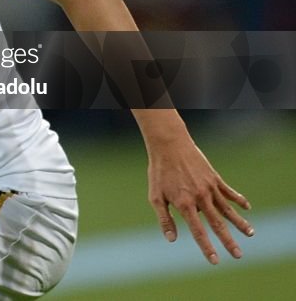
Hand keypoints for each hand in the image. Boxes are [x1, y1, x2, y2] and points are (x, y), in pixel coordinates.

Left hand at [146, 132, 253, 263]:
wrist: (169, 146)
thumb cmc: (159, 172)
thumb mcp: (155, 196)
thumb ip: (165, 219)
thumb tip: (172, 239)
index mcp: (185, 204)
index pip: (198, 231)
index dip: (207, 247)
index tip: (215, 261)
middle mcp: (200, 198)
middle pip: (218, 224)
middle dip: (228, 241)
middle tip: (238, 255)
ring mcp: (209, 187)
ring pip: (228, 209)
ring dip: (240, 222)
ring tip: (251, 233)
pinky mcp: (214, 178)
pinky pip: (229, 192)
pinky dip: (239, 199)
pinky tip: (247, 207)